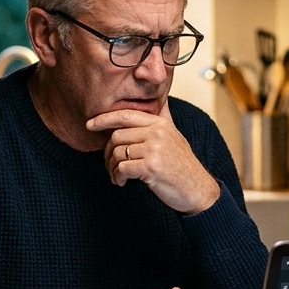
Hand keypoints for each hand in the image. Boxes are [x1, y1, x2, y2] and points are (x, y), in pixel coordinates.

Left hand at [87, 103, 219, 213]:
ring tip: (118, 176)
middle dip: (108, 153)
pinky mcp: (151, 167)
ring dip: (112, 168)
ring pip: (117, 153)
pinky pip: (122, 168)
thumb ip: (163, 118)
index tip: (90, 125)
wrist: (198, 189)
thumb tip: (161, 98)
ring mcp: (155, 149)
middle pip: (117, 136)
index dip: (104, 119)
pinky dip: (117, 177)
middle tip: (111, 165)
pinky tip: (122, 182)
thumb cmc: (183, 165)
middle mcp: (158, 133)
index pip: (126, 115)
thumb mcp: (175, 136)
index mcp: (161, 123)